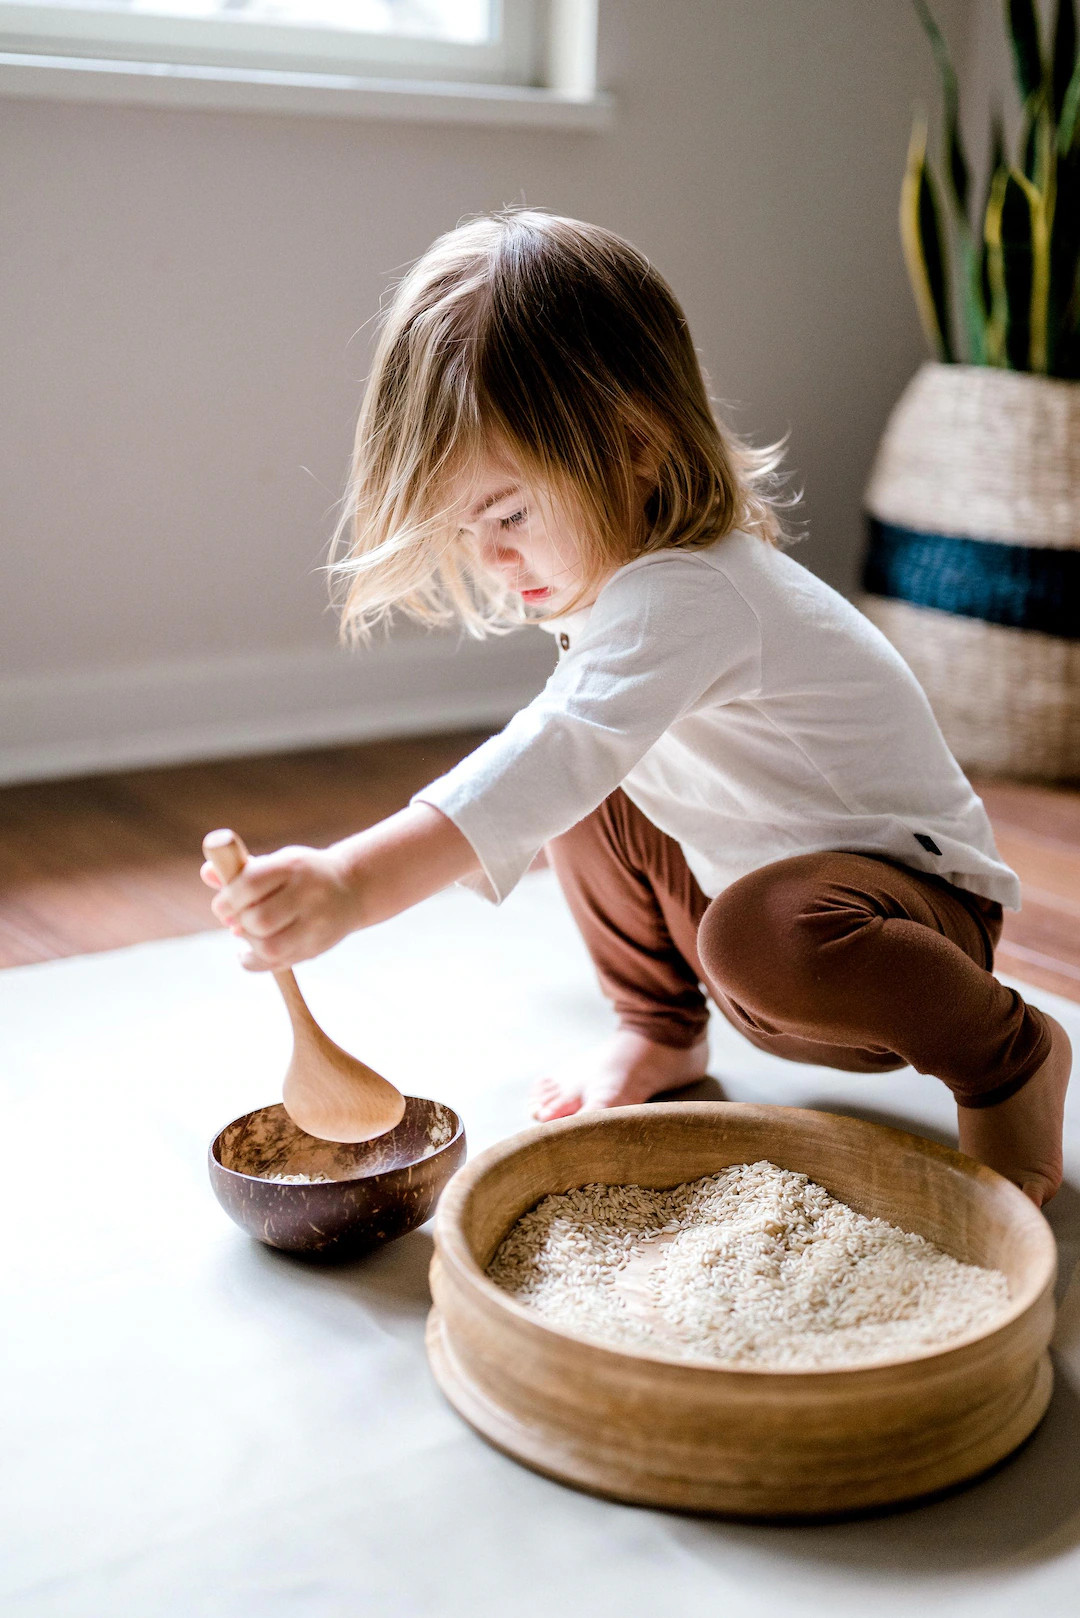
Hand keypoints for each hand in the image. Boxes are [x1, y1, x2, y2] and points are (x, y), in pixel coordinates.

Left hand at [200, 843, 359, 971]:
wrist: (351, 888)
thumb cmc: (302, 874)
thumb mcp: (276, 862)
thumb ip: (241, 870)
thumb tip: (207, 873)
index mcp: (293, 866)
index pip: (250, 884)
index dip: (227, 899)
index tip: (223, 905)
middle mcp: (308, 894)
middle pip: (259, 919)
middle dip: (238, 922)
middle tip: (235, 920)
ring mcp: (316, 924)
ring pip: (270, 946)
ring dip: (248, 942)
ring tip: (247, 932)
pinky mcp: (316, 947)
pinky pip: (277, 964)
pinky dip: (254, 961)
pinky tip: (249, 951)